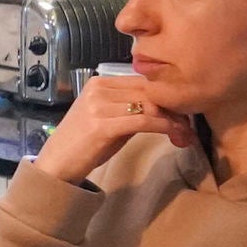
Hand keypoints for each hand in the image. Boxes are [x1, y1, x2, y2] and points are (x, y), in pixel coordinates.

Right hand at [35, 76, 190, 186]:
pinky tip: (175, 136)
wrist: (57, 164)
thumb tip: (166, 107)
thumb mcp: (108, 119)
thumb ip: (131, 108)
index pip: (144, 82)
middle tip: (189, 128)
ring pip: (150, 106)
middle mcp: (99, 89)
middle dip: (175, 109)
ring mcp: (99, 105)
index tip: (183, 114)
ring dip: (174, 121)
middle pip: (149, 92)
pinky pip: (143, 121)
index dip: (168, 97)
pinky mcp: (102, 125)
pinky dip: (164, 127)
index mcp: (99, 82)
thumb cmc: (85, 144)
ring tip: (185, 135)